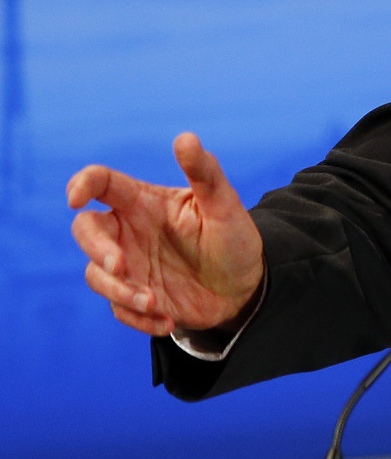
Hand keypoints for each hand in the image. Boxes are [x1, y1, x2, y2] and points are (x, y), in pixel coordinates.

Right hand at [67, 133, 263, 336]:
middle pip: (85, 230)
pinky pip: (117, 309)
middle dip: (96, 249)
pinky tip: (167, 321)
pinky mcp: (134, 296)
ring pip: (96, 275)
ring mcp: (129, 265)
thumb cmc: (234, 239)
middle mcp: (130, 231)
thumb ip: (205, 173)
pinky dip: (137, 318)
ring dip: (120, 292)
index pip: (103, 183)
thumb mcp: (224, 206)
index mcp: (146, 202)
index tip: (76, 199)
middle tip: (121, 265)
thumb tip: (185, 138)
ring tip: (156, 302)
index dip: (82, 184)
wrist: (246, 287)